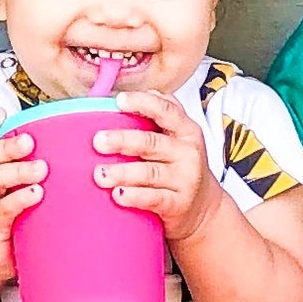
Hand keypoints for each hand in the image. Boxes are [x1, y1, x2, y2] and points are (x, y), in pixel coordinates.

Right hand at [0, 109, 44, 280]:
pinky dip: (20, 198)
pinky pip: (4, 208)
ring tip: (41, 168)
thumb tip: (64, 148)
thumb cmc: (6, 218)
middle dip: (7, 145)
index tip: (2, 112)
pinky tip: (37, 193)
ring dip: (18, 170)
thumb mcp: (10, 189)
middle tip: (30, 140)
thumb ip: (27, 169)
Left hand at [91, 88, 216, 243]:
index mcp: (186, 130)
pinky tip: (118, 195)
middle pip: (151, 142)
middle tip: (98, 141)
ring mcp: (184, 179)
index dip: (143, 103)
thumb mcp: (181, 137)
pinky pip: (154, 199)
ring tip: (100, 174)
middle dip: (123, 140)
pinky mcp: (177, 204)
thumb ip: (164, 113)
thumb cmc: (182, 166)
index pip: (166, 110)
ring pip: (149, 173)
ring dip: (122, 172)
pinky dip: (135, 196)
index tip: (119, 100)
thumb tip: (141, 92)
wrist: (204, 208)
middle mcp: (187, 153)